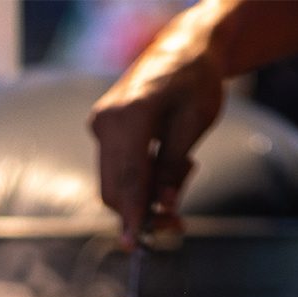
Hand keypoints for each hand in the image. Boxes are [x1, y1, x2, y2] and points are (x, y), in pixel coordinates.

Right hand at [89, 19, 224, 244]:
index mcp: (130, 116)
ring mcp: (101, 126)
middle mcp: (107, 122)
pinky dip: (139, 181)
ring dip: (143, 198)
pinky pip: (116, 170)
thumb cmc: (195, 82)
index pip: (127, 179)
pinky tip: (166, 167)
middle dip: (142, 213)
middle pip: (114, 189)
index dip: (132, 216)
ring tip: (182, 176)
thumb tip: (164, 207)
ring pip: (114, 184)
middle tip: (177, 224)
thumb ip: (173, 169)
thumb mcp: (194, 125)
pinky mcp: (104, 130)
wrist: (183, 49)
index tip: (133, 246)